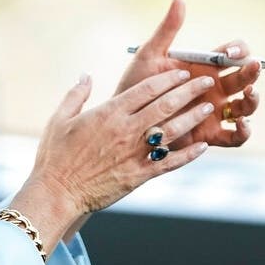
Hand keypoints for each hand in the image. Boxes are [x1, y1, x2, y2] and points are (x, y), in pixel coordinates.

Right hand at [10, 68, 214, 253]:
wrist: (57, 193)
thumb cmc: (55, 155)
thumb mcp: (60, 118)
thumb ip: (76, 94)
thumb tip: (86, 75)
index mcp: (110, 113)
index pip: (147, 89)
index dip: (168, 79)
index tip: (183, 71)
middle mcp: (127, 130)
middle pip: (166, 105)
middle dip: (189, 91)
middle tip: (207, 81)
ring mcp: (135, 153)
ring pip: (172, 131)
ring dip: (193, 117)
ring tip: (209, 107)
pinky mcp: (139, 175)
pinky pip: (170, 163)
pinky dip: (188, 154)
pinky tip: (202, 146)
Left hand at [115, 0, 260, 149]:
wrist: (124, 118)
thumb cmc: (136, 84)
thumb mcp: (150, 54)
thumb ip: (167, 29)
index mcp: (205, 67)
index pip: (234, 53)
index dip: (239, 50)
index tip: (230, 51)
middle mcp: (215, 89)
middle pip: (245, 78)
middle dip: (252, 71)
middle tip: (252, 67)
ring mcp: (215, 112)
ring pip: (246, 106)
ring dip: (253, 100)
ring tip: (249, 94)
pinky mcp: (211, 135)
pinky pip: (236, 138)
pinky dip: (244, 132)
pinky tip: (241, 123)